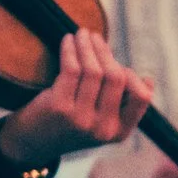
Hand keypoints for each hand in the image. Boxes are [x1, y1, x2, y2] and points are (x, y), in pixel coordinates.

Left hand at [0, 33, 154, 165]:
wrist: (32, 143)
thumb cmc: (68, 126)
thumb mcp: (100, 123)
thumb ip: (120, 105)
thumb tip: (145, 80)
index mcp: (118, 132)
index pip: (141, 98)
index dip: (135, 78)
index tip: (123, 65)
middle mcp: (103, 127)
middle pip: (116, 77)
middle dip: (105, 52)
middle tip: (95, 36)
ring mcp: (82, 118)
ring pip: (94, 70)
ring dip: (87, 46)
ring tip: (82, 34)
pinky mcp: (60, 107)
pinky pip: (72, 69)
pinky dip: (71, 50)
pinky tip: (68, 40)